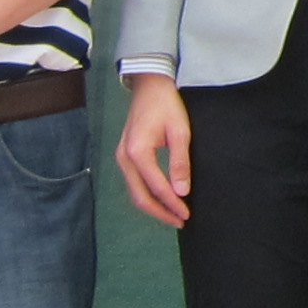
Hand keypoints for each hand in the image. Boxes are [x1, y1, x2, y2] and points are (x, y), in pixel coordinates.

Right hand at [117, 73, 192, 225]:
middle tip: (180, 221)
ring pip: (135, 191)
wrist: (149, 86)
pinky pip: (134, 182)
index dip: (172, 203)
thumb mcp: (180, 131)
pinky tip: (162, 199)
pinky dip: (147, 194)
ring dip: (153, 206)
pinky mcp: (124, 156)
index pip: (156, 187)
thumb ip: (180, 162)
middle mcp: (124, 158)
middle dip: (160, 212)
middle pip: (140, 196)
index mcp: (138, 152)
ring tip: (173, 214)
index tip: (186, 214)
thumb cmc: (167, 105)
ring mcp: (121, 157)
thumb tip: (182, 191)